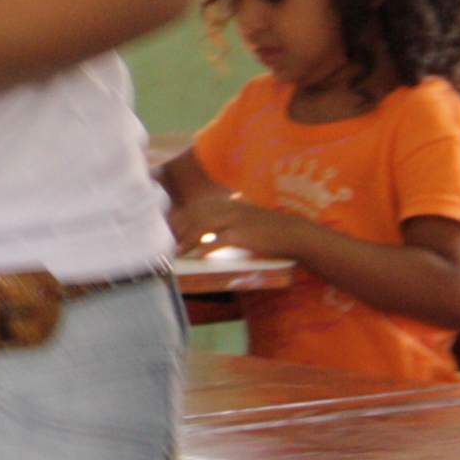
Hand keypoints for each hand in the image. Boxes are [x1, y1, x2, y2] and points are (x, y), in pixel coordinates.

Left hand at [171, 194, 305, 257]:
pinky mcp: (242, 233)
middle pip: (194, 216)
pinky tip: (196, 255)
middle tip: (166, 243)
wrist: (294, 232)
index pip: (195, 208)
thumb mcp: (244, 218)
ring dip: (186, 240)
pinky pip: (219, 240)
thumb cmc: (269, 229)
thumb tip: (206, 233)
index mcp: (227, 204)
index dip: (180, 219)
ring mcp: (234, 220)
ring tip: (176, 251)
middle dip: (178, 230)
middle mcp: (228, 208)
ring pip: (201, 226)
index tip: (169, 230)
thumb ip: (225, 221)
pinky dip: (205, 247)